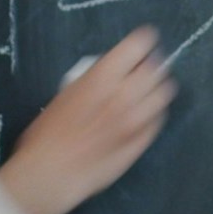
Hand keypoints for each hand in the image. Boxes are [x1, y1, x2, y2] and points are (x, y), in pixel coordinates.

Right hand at [0, 25, 174, 213]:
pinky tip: (144, 115)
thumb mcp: (68, 92)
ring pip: (164, 93)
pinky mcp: (143, 141)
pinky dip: (154, 113)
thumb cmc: (48, 131)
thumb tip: (112, 74)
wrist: (51, 172)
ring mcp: (138, 119)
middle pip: (157, 67)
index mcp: (104, 75)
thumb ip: (96, 80)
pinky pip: (159, 120)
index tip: (145, 42)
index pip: (139, 45)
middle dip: (153, 64)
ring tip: (149, 91)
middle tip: (146, 68)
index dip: (144, 41)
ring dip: (158, 88)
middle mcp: (126, 93)